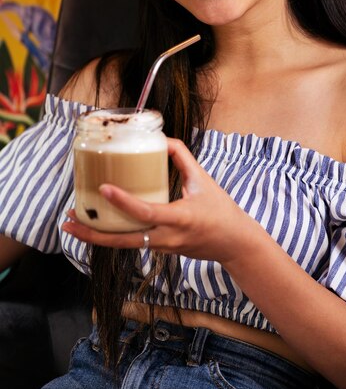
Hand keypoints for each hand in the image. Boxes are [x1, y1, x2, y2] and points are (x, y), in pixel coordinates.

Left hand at [63, 138, 253, 263]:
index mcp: (179, 218)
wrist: (233, 243)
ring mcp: (162, 247)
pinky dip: (112, 236)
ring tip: (74, 224)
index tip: (104, 188)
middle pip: (122, 241)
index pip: (145, 212)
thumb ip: (183, 158)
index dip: (123, 201)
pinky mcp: (159, 249)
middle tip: (69, 220)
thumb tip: (163, 139)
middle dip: (93, 233)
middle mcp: (166, 237)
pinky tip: (98, 225)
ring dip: (97, 236)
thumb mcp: (203, 180)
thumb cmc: (221, 210)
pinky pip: (131, 244)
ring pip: (123, 245)